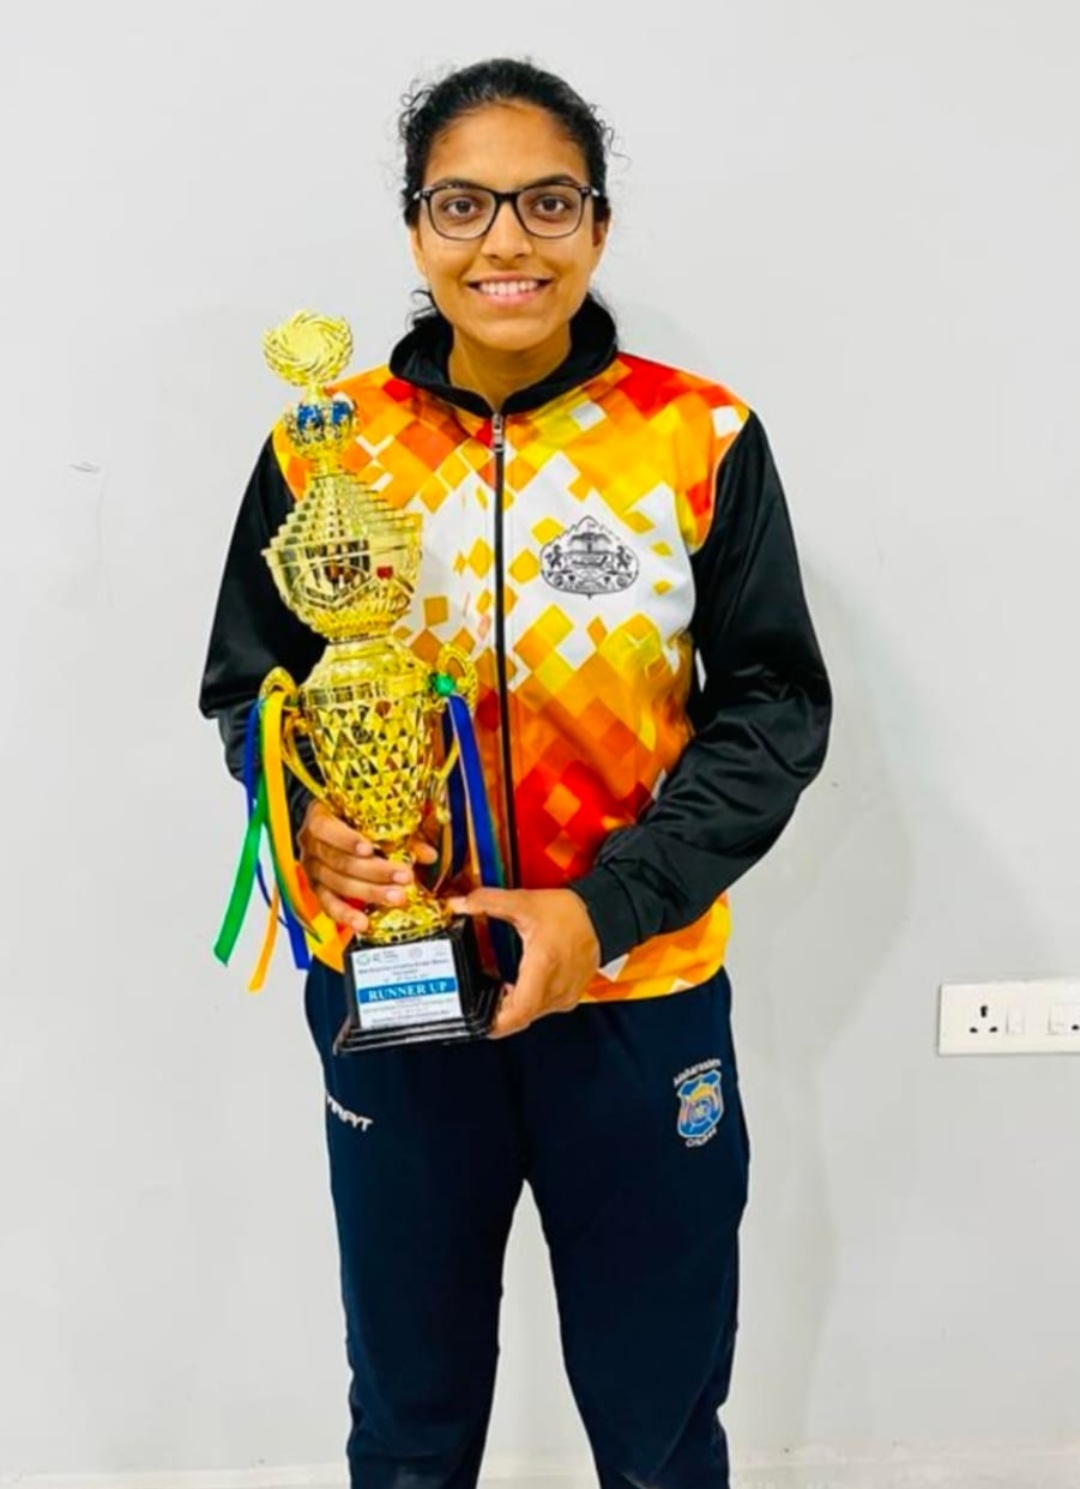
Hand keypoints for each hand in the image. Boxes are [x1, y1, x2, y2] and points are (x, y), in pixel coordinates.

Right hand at [298, 800, 437, 935]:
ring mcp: (314, 870)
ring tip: (396, 897)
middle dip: (375, 871)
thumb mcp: (377, 821)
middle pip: (340, 861)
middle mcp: (311, 845)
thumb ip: (402, 835)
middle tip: (403, 876)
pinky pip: (329, 905)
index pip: (326, 828)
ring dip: (370, 892)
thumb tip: (428, 855)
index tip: (370, 848)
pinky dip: (347, 915)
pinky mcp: (318, 891)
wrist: (333, 833)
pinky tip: (363, 923)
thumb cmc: (355, 820)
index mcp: (319, 817)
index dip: (347, 840)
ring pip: (339, 884)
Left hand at [448, 887, 600, 1038]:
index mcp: (544, 967)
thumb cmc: (570, 914)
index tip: (477, 1021)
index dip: (495, 1023)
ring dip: (513, 1008)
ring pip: (531, 1014)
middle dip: (497, 1012)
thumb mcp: (525, 902)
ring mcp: (565, 995)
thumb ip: (489, 902)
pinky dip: (527, 1003)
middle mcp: (557, 987)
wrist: (602, 915)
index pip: (518, 1012)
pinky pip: (542, 1009)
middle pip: (520, 1016)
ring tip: (495, 992)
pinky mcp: (569, 997)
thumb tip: (461, 903)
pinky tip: (517, 987)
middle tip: (478, 1001)